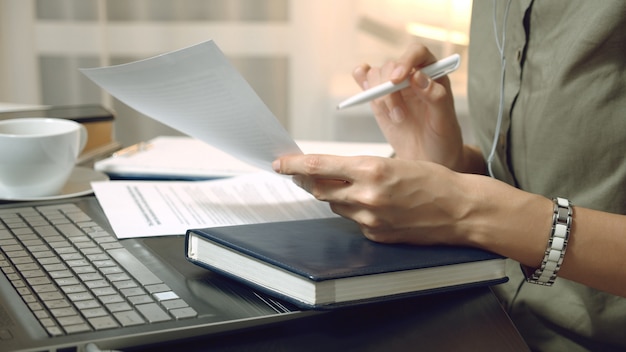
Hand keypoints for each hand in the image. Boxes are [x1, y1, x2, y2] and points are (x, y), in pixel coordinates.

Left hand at [273, 154, 477, 245]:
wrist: (461, 209)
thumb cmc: (434, 180)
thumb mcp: (395, 162)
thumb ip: (360, 169)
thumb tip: (331, 172)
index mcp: (372, 169)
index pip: (319, 166)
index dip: (294, 165)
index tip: (279, 162)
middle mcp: (367, 196)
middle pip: (320, 188)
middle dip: (307, 180)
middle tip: (301, 173)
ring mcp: (371, 219)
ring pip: (335, 205)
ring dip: (335, 195)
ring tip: (354, 187)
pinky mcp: (377, 235)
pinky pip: (354, 222)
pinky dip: (355, 212)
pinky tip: (374, 206)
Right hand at [354, 43, 463, 169]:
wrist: (429, 159)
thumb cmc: (443, 139)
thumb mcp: (445, 121)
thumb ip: (435, 97)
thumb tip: (418, 76)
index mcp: (433, 74)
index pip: (417, 53)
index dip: (405, 61)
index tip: (398, 79)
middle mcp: (412, 76)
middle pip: (392, 66)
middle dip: (389, 88)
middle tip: (398, 114)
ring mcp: (394, 89)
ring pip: (377, 76)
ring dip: (379, 95)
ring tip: (396, 118)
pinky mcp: (380, 101)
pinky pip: (366, 83)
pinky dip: (361, 81)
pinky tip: (363, 89)